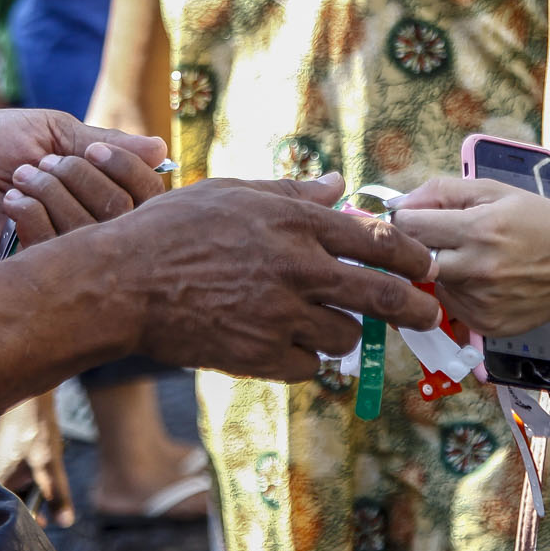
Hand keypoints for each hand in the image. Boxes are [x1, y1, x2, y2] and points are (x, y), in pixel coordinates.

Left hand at [0, 109, 168, 259]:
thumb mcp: (54, 131)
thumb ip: (103, 143)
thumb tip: (161, 148)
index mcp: (99, 189)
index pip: (145, 194)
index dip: (125, 170)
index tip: (93, 152)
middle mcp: (88, 221)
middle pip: (122, 212)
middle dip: (80, 176)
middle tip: (45, 163)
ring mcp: (62, 245)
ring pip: (88, 229)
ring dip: (50, 191)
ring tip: (19, 177)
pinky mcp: (31, 264)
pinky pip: (53, 246)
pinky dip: (30, 212)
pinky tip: (9, 201)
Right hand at [0, 391, 73, 527]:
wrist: (30, 389)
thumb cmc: (35, 424)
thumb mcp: (49, 461)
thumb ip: (57, 493)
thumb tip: (66, 522)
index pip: (10, 510)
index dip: (29, 518)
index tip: (45, 523)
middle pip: (13, 498)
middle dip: (32, 499)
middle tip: (49, 498)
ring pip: (17, 482)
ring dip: (34, 483)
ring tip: (46, 470)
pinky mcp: (4, 448)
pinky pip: (17, 468)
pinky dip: (31, 470)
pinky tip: (42, 457)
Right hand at [106, 175, 443, 381]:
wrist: (121, 284)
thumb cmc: (171, 229)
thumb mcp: (233, 193)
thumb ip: (293, 192)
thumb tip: (340, 185)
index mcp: (293, 223)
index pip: (377, 240)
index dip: (411, 255)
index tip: (426, 265)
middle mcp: (295, 270)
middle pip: (381, 296)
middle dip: (415, 307)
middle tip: (428, 313)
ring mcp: (279, 317)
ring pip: (344, 336)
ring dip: (341, 331)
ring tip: (320, 320)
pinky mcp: (259, 357)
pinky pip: (306, 365)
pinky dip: (302, 357)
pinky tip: (282, 340)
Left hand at [390, 176, 549, 336]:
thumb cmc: (541, 223)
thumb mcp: (497, 191)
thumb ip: (443, 192)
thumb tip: (399, 203)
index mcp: (477, 230)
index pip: (409, 226)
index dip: (406, 218)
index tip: (416, 218)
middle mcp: (474, 270)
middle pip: (413, 259)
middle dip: (418, 246)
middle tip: (441, 239)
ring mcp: (478, 302)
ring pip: (432, 283)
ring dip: (441, 269)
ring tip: (473, 258)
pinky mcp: (483, 324)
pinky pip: (451, 305)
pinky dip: (458, 291)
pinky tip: (484, 281)